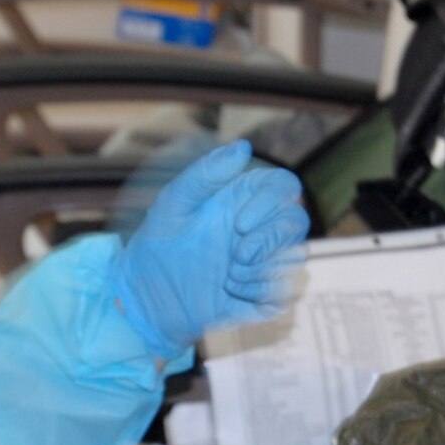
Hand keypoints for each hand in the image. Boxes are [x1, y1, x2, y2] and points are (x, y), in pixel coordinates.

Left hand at [109, 139, 307, 356]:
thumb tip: (243, 147)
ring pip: (295, 258)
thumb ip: (205, 174)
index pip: (284, 186)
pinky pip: (286, 292)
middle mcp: (259, 228)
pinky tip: (233, 294)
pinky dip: (263, 293)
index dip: (272, 201)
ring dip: (262, 271)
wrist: (148, 297)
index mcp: (243, 200)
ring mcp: (264, 262)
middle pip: (296, 222)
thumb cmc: (158, 244)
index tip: (240, 224)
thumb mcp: (173, 204)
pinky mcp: (264, 294)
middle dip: (270, 241)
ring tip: (227, 279)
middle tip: (237, 256)